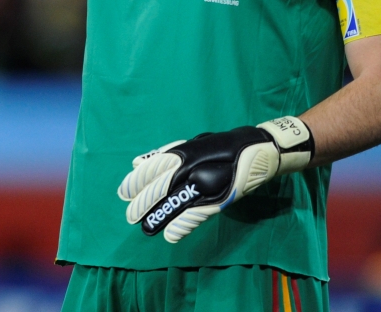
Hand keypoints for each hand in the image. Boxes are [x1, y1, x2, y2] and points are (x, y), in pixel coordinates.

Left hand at [117, 116, 312, 242]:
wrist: (257, 149)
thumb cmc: (219, 146)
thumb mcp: (191, 145)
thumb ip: (165, 155)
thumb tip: (137, 162)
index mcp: (185, 152)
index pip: (155, 167)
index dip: (138, 181)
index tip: (123, 193)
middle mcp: (194, 167)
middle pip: (162, 187)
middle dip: (144, 202)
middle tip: (130, 216)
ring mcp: (207, 183)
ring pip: (177, 203)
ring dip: (159, 217)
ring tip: (146, 228)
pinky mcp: (221, 198)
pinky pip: (198, 214)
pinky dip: (183, 225)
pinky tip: (171, 234)